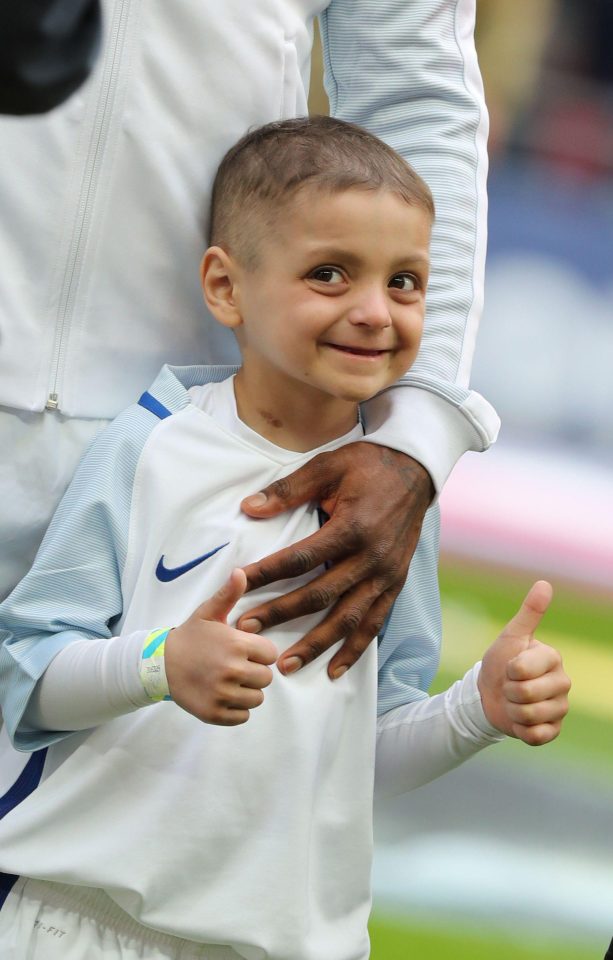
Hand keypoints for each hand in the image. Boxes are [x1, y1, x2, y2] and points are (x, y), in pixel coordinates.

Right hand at [165, 569, 276, 725]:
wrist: (160, 664)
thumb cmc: (190, 637)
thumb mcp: (208, 613)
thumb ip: (228, 594)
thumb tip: (240, 572)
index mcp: (236, 645)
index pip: (271, 655)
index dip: (259, 653)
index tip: (243, 651)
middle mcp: (232, 670)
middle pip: (266, 678)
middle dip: (254, 672)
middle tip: (235, 667)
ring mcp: (223, 694)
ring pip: (257, 699)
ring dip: (247, 692)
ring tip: (229, 681)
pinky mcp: (215, 713)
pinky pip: (243, 716)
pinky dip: (236, 709)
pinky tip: (223, 696)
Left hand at [237, 443, 433, 678]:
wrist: (416, 470)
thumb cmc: (368, 465)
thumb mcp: (326, 467)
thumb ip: (287, 490)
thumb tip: (248, 508)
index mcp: (352, 527)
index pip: (300, 558)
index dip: (267, 573)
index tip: (239, 584)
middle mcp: (371, 558)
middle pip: (319, 595)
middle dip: (281, 615)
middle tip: (247, 630)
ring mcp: (386, 575)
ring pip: (347, 619)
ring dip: (316, 645)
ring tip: (286, 665)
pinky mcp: (395, 584)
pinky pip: (374, 623)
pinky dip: (354, 649)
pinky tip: (334, 669)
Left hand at [478, 581, 570, 744]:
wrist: (489, 695)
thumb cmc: (500, 662)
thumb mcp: (511, 636)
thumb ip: (529, 613)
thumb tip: (544, 584)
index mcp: (553, 658)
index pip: (523, 670)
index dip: (509, 671)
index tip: (509, 667)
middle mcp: (563, 683)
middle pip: (526, 694)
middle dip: (509, 691)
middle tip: (509, 686)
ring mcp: (560, 708)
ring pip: (530, 716)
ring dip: (513, 711)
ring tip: (513, 702)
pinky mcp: (554, 730)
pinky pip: (537, 736)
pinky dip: (521, 730)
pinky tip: (520, 720)